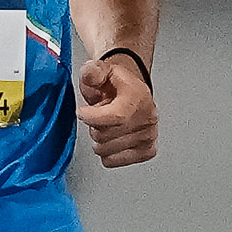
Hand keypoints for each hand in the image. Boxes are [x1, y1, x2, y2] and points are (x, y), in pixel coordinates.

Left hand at [77, 51, 155, 167]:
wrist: (129, 93)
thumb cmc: (114, 85)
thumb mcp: (99, 70)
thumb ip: (92, 71)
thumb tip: (92, 75)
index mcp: (138, 97)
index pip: (115, 117)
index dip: (92, 117)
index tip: (83, 112)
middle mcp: (148, 117)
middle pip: (104, 136)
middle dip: (94, 126)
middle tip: (102, 114)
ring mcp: (148, 136)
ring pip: (105, 150)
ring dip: (100, 139)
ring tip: (108, 125)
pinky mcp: (146, 151)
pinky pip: (112, 161)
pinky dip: (106, 152)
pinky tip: (113, 138)